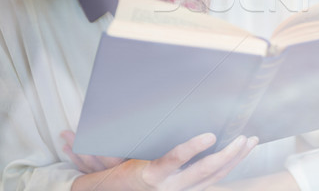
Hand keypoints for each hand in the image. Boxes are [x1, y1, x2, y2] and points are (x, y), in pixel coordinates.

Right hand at [69, 132, 258, 190]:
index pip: (173, 162)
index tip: (209, 134)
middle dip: (228, 155)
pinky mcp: (188, 190)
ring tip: (251, 140)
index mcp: (151, 176)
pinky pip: (213, 179)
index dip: (191, 150)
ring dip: (235, 159)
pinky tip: (241, 152)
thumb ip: (97, 151)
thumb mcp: (109, 161)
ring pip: (215, 177)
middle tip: (244, 137)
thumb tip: (67, 133)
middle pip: (205, 172)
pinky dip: (230, 165)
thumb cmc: (116, 179)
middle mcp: (170, 187)